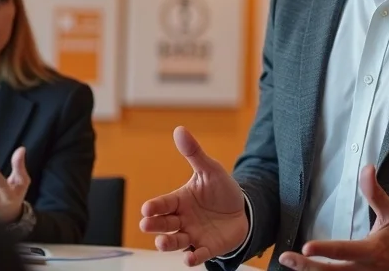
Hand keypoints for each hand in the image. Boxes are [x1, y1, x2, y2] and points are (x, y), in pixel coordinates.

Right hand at [139, 126, 248, 266]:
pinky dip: (193, 258)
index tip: (147, 208)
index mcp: (179, 201)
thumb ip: (194, 153)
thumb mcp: (210, 170)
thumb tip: (179, 130)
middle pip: (164, 224)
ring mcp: (193, 235)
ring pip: (176, 242)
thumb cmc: (220, 190)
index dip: (155, 206)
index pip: (163, 204)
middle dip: (154, 225)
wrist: (241, 210)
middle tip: (146, 224)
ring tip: (161, 243)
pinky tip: (190, 259)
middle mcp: (182, 220)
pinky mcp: (207, 247)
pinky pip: (198, 254)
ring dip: (167, 244)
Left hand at [279, 165, 388, 270]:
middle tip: (286, 257)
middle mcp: (363, 270)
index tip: (306, 247)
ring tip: (288, 262)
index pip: (345, 251)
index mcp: (371, 251)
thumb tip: (367, 168)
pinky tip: (303, 270)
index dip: (325, 250)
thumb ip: (376, 194)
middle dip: (306, 267)